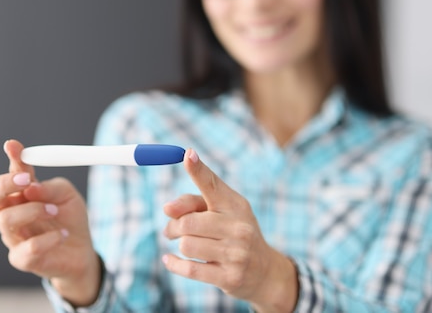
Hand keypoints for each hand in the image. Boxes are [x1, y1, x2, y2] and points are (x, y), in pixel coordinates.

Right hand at [0, 140, 100, 306]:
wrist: (81, 251)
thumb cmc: (69, 218)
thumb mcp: (66, 194)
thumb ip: (50, 187)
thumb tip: (31, 187)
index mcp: (19, 195)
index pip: (7, 174)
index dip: (9, 159)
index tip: (13, 146)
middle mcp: (11, 214)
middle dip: (4, 183)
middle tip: (28, 180)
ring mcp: (14, 237)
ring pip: (6, 219)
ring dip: (34, 210)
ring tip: (55, 210)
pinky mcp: (23, 259)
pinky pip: (28, 249)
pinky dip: (48, 239)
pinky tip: (63, 235)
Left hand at [162, 149, 297, 312]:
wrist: (264, 272)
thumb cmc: (234, 233)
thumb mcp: (221, 212)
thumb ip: (192, 203)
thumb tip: (167, 208)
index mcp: (235, 205)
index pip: (213, 185)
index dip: (198, 170)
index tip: (188, 154)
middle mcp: (238, 227)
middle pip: (187, 222)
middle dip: (172, 226)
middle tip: (171, 230)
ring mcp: (236, 253)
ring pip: (186, 245)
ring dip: (179, 245)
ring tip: (183, 245)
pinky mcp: (229, 277)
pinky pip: (189, 269)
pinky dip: (174, 264)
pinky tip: (169, 260)